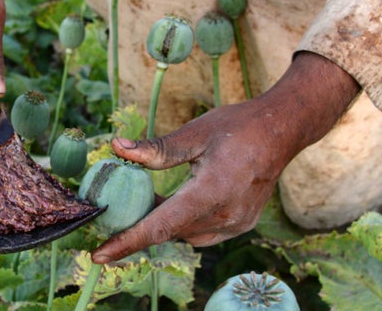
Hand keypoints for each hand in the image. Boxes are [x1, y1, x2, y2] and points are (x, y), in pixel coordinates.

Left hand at [91, 52, 359, 262]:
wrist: (281, 131)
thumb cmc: (238, 127)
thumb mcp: (195, 132)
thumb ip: (157, 149)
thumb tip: (118, 147)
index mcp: (211, 193)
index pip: (161, 226)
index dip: (128, 242)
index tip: (100, 255)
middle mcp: (225, 216)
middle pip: (171, 231)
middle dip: (141, 226)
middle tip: (116, 213)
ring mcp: (237, 224)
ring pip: (186, 234)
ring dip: (165, 222)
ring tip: (147, 201)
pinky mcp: (242, 224)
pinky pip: (203, 232)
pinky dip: (184, 222)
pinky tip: (176, 202)